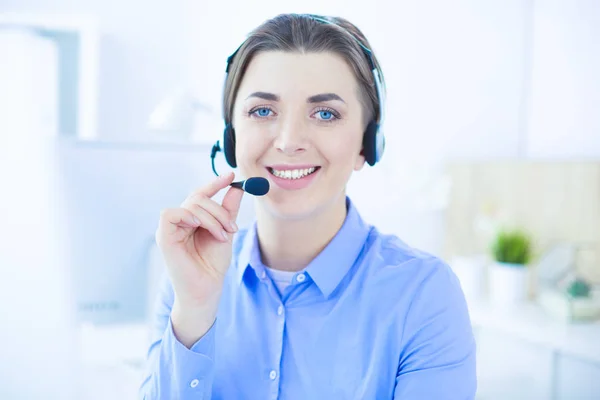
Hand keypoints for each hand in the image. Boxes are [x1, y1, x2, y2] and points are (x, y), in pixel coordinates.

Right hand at [155, 172, 243, 342]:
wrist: (207, 288)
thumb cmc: (213, 264)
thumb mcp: (225, 231)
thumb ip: (229, 210)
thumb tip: (237, 187)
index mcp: (193, 220)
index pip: (201, 195)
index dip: (215, 183)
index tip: (231, 175)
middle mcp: (180, 222)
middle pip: (198, 198)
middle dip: (219, 210)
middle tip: (232, 228)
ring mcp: (170, 229)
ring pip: (190, 205)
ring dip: (211, 218)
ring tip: (222, 236)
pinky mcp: (164, 237)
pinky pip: (170, 214)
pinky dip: (187, 215)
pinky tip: (199, 225)